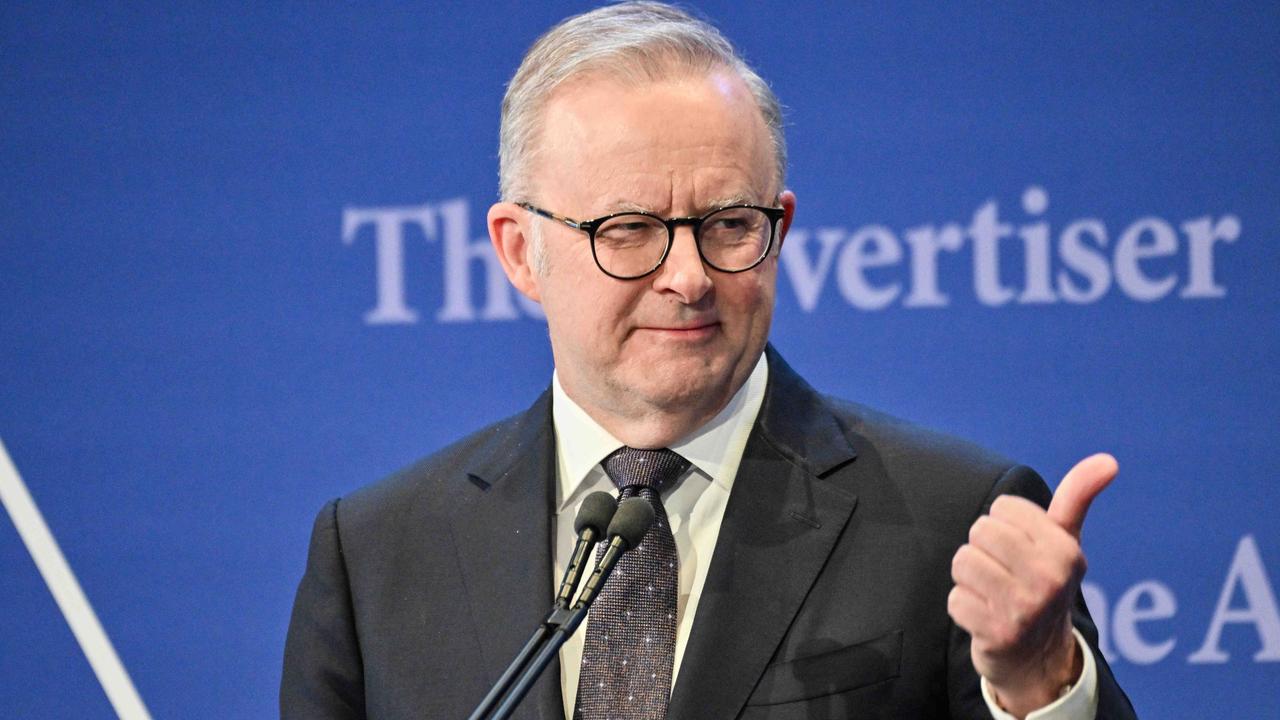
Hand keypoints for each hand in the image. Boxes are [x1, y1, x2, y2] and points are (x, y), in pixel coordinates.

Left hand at [947, 453, 1117, 717]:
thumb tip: (1108, 460)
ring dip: (969, 578)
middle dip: (983, 548)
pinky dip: (963, 607)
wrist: (1039, 658)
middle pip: (980, 531)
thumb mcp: (1065, 542)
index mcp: (1066, 552)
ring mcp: (1023, 609)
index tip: (1020, 548)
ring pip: (962, 561)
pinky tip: (985, 616)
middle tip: (1003, 572)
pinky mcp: (996, 635)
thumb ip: (1078, 497)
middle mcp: (1049, 580)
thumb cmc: (1045, 584)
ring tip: (992, 592)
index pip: (1003, 507)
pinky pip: (954, 599)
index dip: (1003, 524)